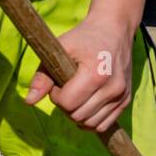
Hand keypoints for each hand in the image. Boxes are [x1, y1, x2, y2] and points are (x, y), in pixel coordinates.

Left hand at [24, 14, 134, 132]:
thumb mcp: (60, 49)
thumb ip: (42, 76)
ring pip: (90, 124)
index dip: (56, 95)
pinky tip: (85, 106)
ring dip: (77, 115)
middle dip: (66, 105)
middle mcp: (113, 88)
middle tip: (66, 88)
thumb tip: (29, 101)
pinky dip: (90, 121)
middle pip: (78, 116)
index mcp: (96, 74)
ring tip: (77, 95)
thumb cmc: (84, 38)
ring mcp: (121, 96)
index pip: (68, 103)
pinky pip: (103, 125)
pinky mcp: (126, 101)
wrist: (114, 30)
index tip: (58, 82)